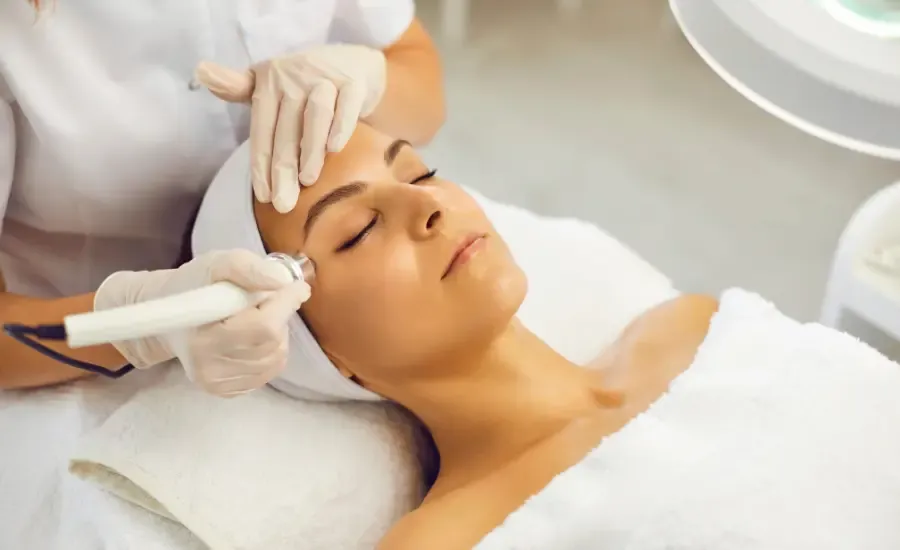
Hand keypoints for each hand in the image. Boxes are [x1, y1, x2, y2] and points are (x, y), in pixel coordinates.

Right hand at [94, 250, 310, 396]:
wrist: (165, 317)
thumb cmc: (192, 287)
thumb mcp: (217, 264)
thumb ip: (249, 269)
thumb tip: (283, 283)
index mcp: (202, 336)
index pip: (263, 327)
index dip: (285, 304)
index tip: (297, 287)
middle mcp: (209, 368)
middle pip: (272, 342)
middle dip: (279, 316)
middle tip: (266, 300)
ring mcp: (218, 384)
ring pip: (277, 357)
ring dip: (277, 333)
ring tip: (256, 317)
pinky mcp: (226, 391)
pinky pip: (270, 371)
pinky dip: (272, 350)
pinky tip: (253, 336)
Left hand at [194, 44, 387, 211]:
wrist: (353, 63)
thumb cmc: (304, 82)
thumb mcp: (269, 83)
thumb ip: (238, 87)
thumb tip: (200, 70)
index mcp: (269, 82)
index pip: (261, 128)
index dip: (261, 164)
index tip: (264, 197)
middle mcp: (294, 77)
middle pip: (286, 129)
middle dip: (282, 169)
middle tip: (283, 204)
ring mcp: (325, 77)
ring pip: (315, 115)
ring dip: (310, 148)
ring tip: (308, 181)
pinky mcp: (353, 81)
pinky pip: (347, 105)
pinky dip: (341, 126)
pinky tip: (335, 149)